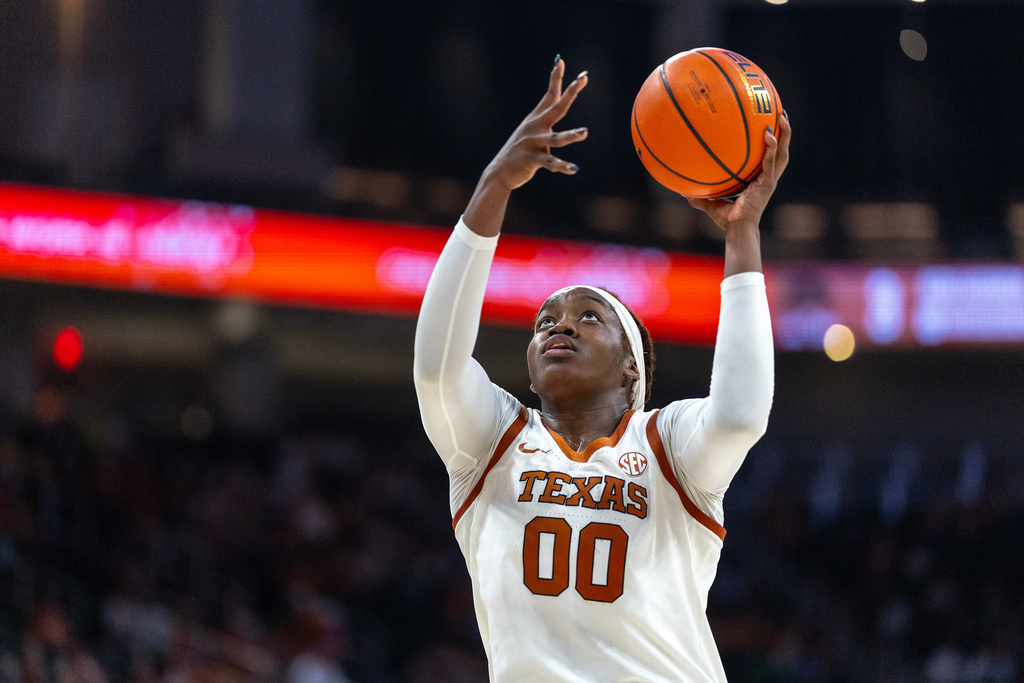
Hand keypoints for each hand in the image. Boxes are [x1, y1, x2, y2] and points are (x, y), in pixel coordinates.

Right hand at [483, 58, 589, 191]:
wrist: (499, 171)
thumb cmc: (520, 151)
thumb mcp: (531, 131)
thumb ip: (545, 118)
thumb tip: (556, 102)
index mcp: (536, 119)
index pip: (549, 95)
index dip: (556, 78)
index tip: (561, 62)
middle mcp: (535, 127)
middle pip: (557, 107)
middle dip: (571, 92)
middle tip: (583, 78)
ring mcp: (533, 143)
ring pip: (556, 139)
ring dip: (571, 136)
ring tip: (585, 132)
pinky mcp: (532, 160)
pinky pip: (550, 163)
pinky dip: (562, 166)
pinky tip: (574, 169)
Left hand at [685, 114, 791, 232]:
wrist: (737, 229)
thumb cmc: (728, 219)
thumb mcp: (711, 204)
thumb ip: (700, 196)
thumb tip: (681, 191)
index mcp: (759, 180)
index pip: (768, 158)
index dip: (772, 143)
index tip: (769, 126)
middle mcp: (768, 178)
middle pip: (781, 151)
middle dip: (784, 133)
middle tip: (781, 114)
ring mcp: (770, 180)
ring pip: (782, 153)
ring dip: (784, 135)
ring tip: (782, 116)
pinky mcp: (767, 183)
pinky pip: (770, 161)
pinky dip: (771, 147)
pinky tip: (768, 134)